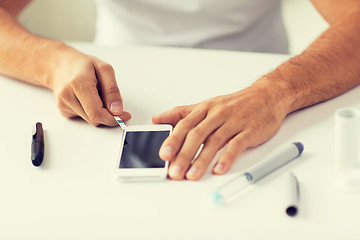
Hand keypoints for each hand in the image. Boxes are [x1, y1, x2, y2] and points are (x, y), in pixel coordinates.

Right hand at [50, 46, 130, 125]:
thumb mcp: (104, 69)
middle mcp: (67, 95)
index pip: (96, 113)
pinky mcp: (63, 110)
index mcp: (79, 83)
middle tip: (111, 100)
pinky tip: (87, 98)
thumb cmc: (82, 65)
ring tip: (95, 94)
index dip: (112, 119)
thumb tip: (117, 110)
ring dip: (99, 111)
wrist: (60, 64)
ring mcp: (63, 104)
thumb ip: (112, 90)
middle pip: (94, 119)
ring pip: (90, 120)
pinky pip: (84, 117)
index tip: (124, 116)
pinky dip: (90, 111)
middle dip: (108, 114)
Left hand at [152, 85, 286, 179]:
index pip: (185, 125)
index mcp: (205, 109)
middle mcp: (217, 115)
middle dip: (184, 154)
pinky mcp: (249, 131)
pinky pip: (236, 145)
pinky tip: (219, 168)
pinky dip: (227, 157)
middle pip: (197, 135)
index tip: (164, 154)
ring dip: (202, 160)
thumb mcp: (206, 105)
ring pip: (214, 141)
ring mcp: (234, 122)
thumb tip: (157, 119)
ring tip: (192, 174)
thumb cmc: (235, 104)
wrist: (267, 96)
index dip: (173, 140)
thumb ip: (181, 113)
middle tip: (174, 171)